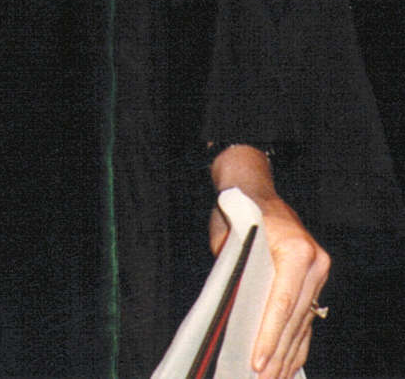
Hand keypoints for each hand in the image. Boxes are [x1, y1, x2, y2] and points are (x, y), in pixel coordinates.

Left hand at [210, 149, 329, 378]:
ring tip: (271, 378)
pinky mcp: (315, 281)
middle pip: (294, 318)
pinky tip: (286, 365)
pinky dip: (295, 343)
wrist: (253, 186)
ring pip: (302, 323)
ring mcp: (318, 272)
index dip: (269, 337)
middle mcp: (314, 261)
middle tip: (260, 378)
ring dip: (287, 355)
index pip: (282, 303)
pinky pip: (306, 318)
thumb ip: (236, 272)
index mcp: (295, 248)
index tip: (257, 361)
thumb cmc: (236, 209)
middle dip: (276, 353)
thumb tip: (233, 314)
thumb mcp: (229, 237)